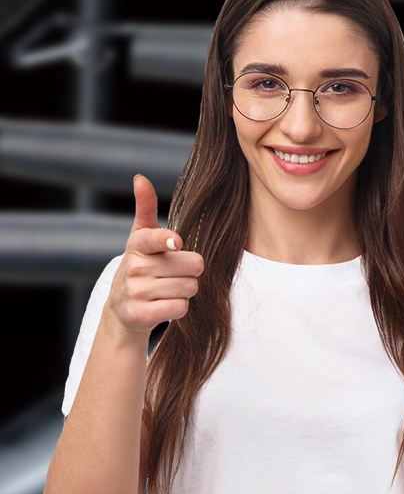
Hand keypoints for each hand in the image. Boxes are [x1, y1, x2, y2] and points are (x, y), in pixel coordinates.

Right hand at [106, 174, 204, 336]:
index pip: (153, 238)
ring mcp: (136, 293)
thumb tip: (140, 178)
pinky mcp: (141, 315)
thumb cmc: (142, 265)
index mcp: (137, 244)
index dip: (167, 239)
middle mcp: (135, 268)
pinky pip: (181, 308)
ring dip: (186, 289)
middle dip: (191, 270)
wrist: (122, 309)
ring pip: (189, 287)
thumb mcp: (141, 236)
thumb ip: (145, 207)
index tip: (176, 242)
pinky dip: (180, 307)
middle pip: (192, 265)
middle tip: (176, 272)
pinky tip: (165, 304)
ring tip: (168, 288)